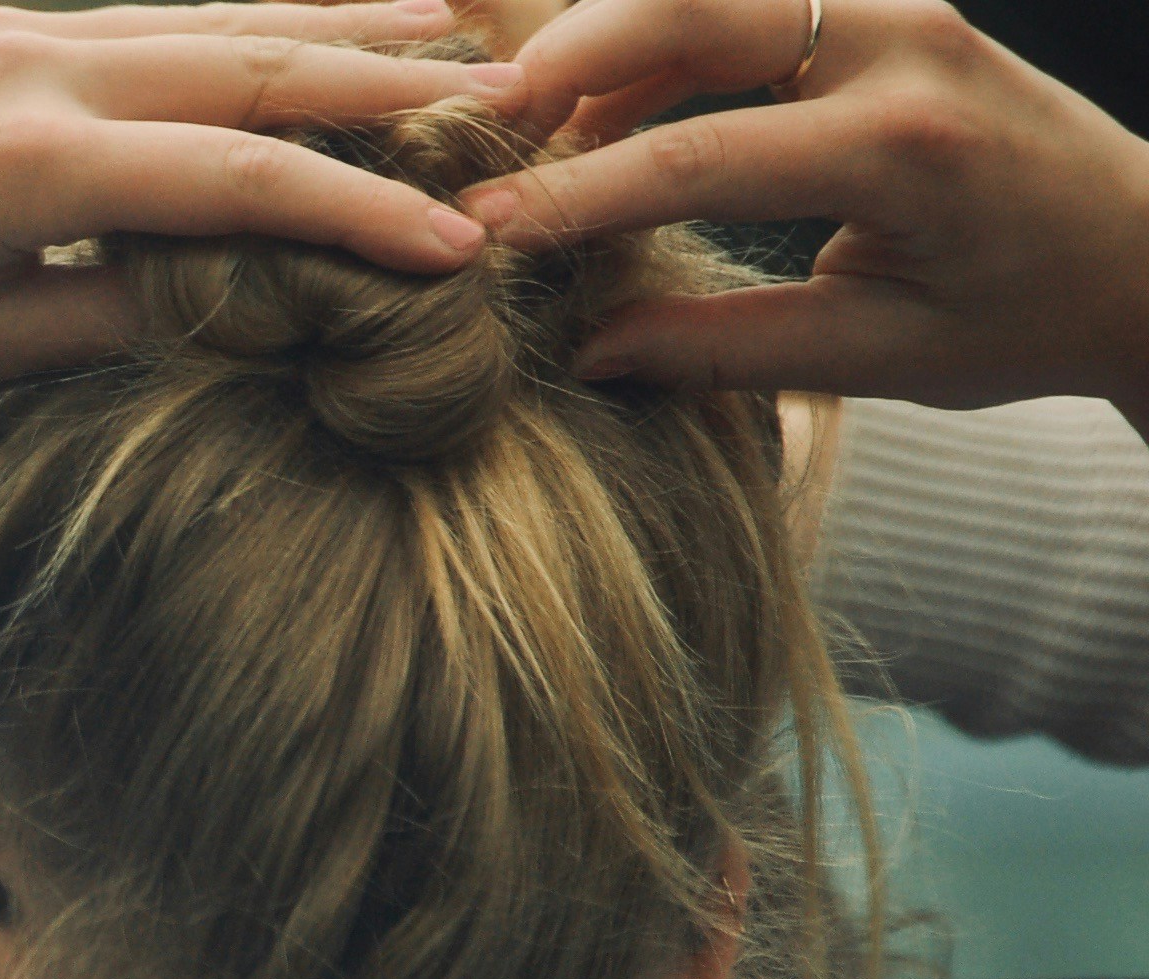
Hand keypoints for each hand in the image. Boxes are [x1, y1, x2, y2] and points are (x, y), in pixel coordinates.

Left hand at [0, 3, 523, 517]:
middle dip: (381, 84)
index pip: (235, 180)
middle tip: (508, 96)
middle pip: (244, 66)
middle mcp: (29, 71)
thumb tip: (229, 307)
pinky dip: (232, 29)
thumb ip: (101, 317)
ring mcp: (9, 38)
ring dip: (325, 27)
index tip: (461, 247)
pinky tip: (295, 31)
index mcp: (27, 164)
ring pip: (202, 24)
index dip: (358, 213)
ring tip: (444, 32)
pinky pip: (143, 25)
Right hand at [460, 0, 1148, 430]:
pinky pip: (743, 1)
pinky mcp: (882, 4)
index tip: (484, 230)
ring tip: (534, 128)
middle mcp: (904, 47)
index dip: (576, 195)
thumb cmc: (1019, 316)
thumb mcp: (876, 355)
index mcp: (906, 148)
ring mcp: (896, 8)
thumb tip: (589, 352)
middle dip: (571, 55)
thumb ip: (723, 349)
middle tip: (484, 126)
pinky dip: (660, 45)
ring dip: (608, 43)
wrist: (1138, 250)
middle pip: (696, 5)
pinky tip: (606, 114)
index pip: (700, 154)